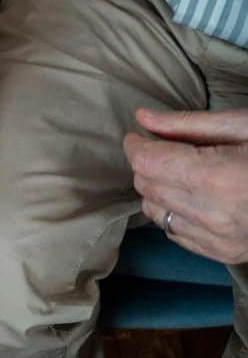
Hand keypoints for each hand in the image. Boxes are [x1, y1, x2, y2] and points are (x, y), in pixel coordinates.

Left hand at [124, 108, 247, 263]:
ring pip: (155, 212)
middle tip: (166, 149)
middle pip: (146, 187)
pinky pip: (175, 234)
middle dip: (147, 165)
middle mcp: (214, 215)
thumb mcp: (243, 126)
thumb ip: (187, 124)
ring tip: (181, 173)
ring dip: (157, 190)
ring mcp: (220, 240)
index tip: (141, 135)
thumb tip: (142, 118)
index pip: (146, 164)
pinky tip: (195, 197)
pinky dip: (173, 213)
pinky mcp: (226, 254)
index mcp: (217, 178)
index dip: (136, 146)